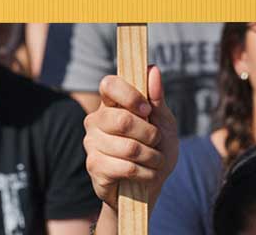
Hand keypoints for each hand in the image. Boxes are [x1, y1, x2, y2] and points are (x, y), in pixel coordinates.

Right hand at [83, 66, 178, 211]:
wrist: (149, 187)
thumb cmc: (156, 148)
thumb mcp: (163, 122)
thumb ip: (157, 98)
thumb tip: (153, 69)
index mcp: (110, 102)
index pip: (109, 84)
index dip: (130, 95)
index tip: (148, 110)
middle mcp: (95, 119)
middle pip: (122, 119)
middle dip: (149, 134)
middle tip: (157, 141)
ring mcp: (91, 143)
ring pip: (128, 147)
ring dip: (151, 156)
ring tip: (155, 160)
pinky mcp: (94, 167)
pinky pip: (125, 167)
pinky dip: (145, 172)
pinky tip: (146, 174)